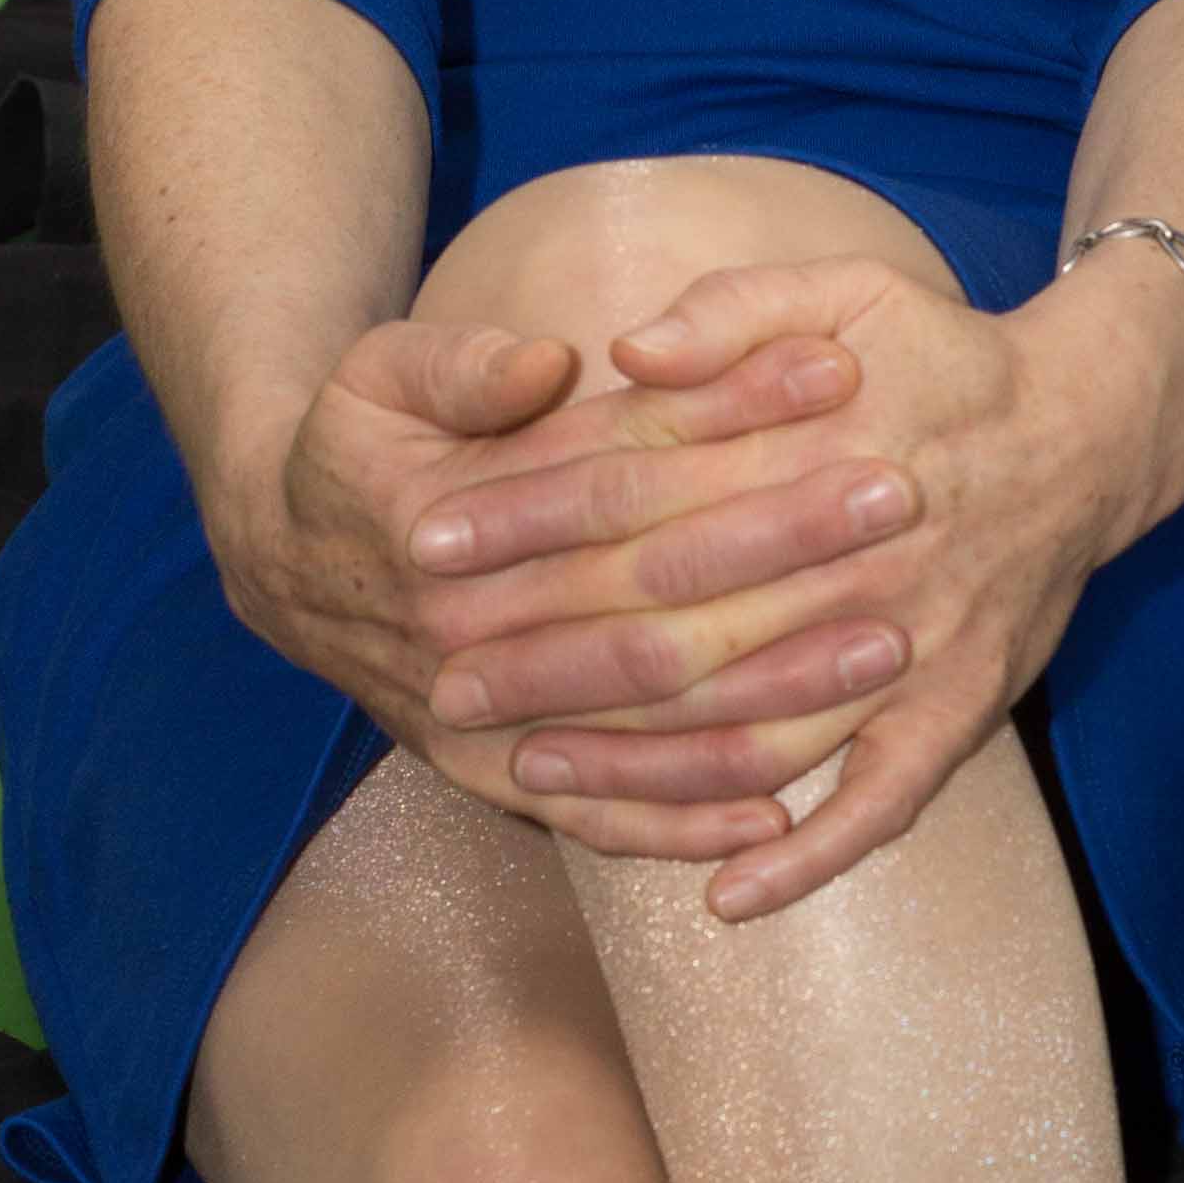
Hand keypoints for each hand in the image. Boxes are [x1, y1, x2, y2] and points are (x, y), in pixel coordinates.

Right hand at [218, 305, 906, 865]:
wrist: (279, 566)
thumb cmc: (356, 449)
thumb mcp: (377, 373)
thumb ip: (460, 362)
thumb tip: (548, 360)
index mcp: (451, 516)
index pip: (623, 464)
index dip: (734, 415)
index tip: (842, 375)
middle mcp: (473, 633)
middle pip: (657, 590)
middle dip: (786, 545)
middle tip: (903, 503)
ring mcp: (485, 721)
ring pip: (648, 717)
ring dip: (771, 688)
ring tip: (889, 649)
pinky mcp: (496, 781)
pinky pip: (603, 818)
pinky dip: (686, 822)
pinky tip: (781, 818)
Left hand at [404, 240, 1183, 914]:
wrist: (1091, 429)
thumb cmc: (943, 358)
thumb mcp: (846, 288)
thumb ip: (733, 310)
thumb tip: (625, 354)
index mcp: (814, 445)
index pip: (638, 488)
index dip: (524, 516)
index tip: (427, 540)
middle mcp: (857, 554)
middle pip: (675, 620)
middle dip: (546, 655)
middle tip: (439, 679)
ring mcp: (912, 644)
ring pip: (756, 728)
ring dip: (640, 764)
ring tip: (530, 775)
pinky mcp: (961, 710)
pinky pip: (880, 804)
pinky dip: (808, 857)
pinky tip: (727, 893)